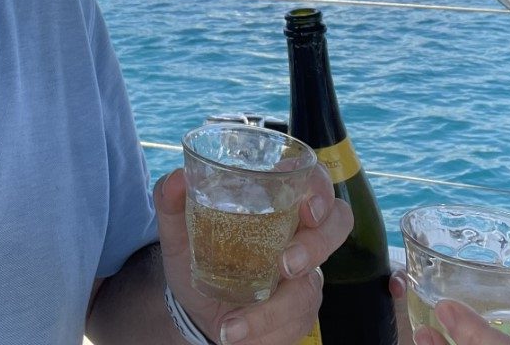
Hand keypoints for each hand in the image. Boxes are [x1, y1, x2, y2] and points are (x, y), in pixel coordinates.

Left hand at [155, 167, 352, 344]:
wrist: (194, 305)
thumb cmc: (198, 254)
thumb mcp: (178, 228)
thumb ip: (172, 201)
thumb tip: (176, 180)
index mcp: (277, 203)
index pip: (314, 183)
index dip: (321, 191)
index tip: (306, 209)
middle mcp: (299, 234)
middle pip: (337, 225)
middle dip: (316, 246)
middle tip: (285, 265)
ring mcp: (305, 274)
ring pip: (309, 288)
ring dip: (272, 311)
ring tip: (230, 326)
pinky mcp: (299, 311)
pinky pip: (296, 324)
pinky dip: (263, 333)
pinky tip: (235, 335)